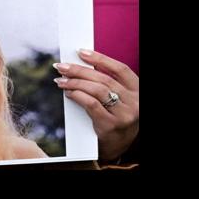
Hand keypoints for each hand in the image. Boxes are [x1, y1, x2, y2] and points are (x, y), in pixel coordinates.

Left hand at [56, 48, 137, 162]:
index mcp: (137, 91)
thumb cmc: (116, 118)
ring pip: (97, 90)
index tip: (81, 52)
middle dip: (80, 70)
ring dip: (75, 83)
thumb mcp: (119, 100)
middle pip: (104, 79)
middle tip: (62, 66)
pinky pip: (91, 105)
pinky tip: (69, 93)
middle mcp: (134, 102)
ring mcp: (124, 114)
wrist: (118, 146)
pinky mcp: (111, 125)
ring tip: (61, 80)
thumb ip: (107, 85)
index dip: (101, 58)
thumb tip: (81, 66)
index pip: (120, 69)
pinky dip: (78, 96)